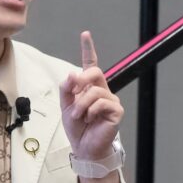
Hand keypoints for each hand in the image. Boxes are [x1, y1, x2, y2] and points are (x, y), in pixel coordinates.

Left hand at [59, 31, 123, 163]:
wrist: (84, 147)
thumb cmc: (77, 127)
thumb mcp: (65, 106)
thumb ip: (66, 89)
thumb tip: (72, 74)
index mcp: (90, 87)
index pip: (91, 64)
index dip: (88, 48)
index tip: (86, 34)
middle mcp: (102, 90)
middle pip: (95, 72)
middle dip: (81, 80)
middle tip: (73, 93)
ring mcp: (110, 100)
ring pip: (94, 91)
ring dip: (81, 104)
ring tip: (79, 116)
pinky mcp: (116, 111)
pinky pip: (102, 103)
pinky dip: (91, 111)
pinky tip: (89, 119)